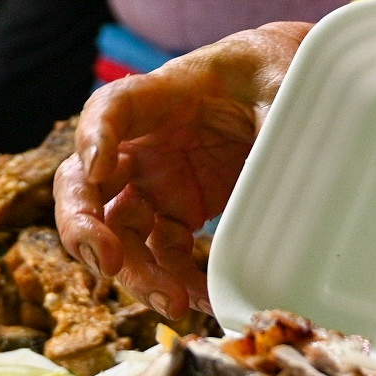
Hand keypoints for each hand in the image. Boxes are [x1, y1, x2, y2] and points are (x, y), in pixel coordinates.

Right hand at [54, 21, 306, 319]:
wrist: (285, 89)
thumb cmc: (273, 72)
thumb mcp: (281, 84)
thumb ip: (278, 115)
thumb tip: (292, 167)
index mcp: (163, 95)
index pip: (110, 107)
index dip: (93, 136)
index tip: (97, 167)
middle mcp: (144, 142)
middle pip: (85, 182)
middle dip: (83, 224)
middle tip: (105, 260)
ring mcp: (156, 181)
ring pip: (117, 231)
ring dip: (133, 271)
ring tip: (171, 303)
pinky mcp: (178, 212)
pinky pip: (162, 255)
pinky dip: (175, 282)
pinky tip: (202, 302)